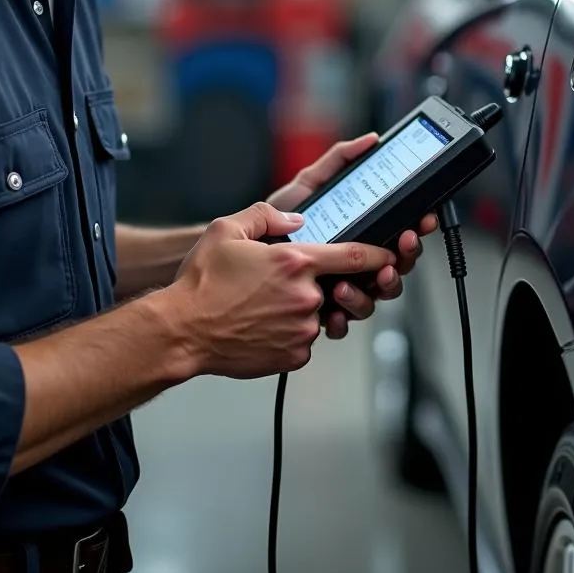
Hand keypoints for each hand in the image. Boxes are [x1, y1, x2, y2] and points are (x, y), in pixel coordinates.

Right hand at [171, 202, 396, 377]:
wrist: (181, 331)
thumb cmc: (201, 282)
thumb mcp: (227, 229)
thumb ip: (267, 216)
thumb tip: (296, 220)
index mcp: (296, 262)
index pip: (356, 256)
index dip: (379, 255)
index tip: (391, 255)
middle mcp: (306, 297)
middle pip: (334, 287)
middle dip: (320, 284)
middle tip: (281, 285)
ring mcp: (302, 330)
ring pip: (318, 314)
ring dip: (301, 309)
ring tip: (264, 305)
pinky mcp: (294, 356)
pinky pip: (304, 340)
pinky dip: (290, 332)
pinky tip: (261, 325)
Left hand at [268, 133, 437, 339]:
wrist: (238, 255)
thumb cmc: (275, 220)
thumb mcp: (308, 184)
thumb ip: (339, 160)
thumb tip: (370, 140)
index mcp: (359, 234)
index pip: (398, 232)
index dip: (416, 226)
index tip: (421, 219)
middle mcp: (356, 264)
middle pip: (397, 266)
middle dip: (405, 258)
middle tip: (401, 246)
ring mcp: (343, 290)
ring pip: (376, 296)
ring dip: (374, 290)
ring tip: (352, 281)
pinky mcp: (322, 313)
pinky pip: (344, 322)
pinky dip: (343, 319)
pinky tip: (334, 311)